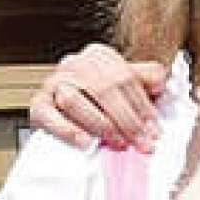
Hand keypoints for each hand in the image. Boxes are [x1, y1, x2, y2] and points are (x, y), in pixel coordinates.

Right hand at [34, 47, 168, 151]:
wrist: (65, 109)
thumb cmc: (99, 98)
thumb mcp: (125, 85)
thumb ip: (145, 79)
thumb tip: (160, 81)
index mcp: (98, 56)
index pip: (124, 77)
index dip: (142, 106)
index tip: (154, 130)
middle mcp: (74, 65)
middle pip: (103, 88)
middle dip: (126, 119)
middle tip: (140, 142)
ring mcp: (54, 83)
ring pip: (75, 99)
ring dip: (100, 124)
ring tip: (117, 143)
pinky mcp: (39, 104)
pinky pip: (49, 115)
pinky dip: (68, 130)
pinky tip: (85, 142)